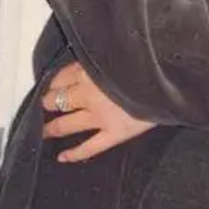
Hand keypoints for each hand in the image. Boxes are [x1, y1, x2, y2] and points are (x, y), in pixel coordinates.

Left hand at [41, 61, 155, 162]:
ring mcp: (99, 116)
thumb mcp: (114, 51)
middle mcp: (88, 93)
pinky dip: (74, 154)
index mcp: (87, 70)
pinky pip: (89, 147)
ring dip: (52, 128)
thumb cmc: (141, 61)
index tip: (48, 86)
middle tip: (43, 107)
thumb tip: (86, 61)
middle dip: (48, 103)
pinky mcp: (114, 133)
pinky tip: (63, 157)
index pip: (59, 77)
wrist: (164, 78)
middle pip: (58, 100)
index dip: (52, 83)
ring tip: (44, 131)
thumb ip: (97, 58)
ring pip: (67, 124)